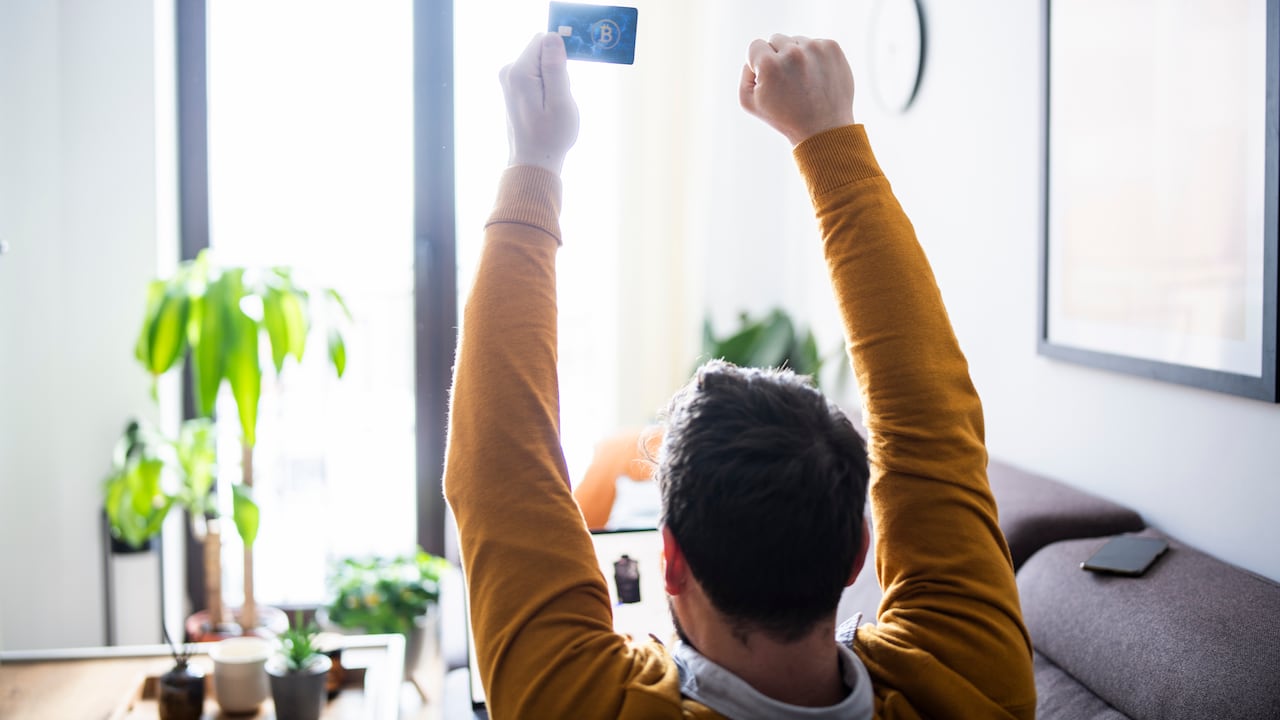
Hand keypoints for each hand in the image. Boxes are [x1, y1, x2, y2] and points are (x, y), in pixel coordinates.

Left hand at [499, 33, 579, 174]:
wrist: (533, 161)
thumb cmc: (550, 137)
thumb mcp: (561, 102)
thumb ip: (556, 68)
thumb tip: (553, 36)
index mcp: (520, 72)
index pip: (545, 40)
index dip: (561, 56)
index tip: (565, 79)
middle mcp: (509, 71)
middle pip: (543, 51)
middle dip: (557, 69)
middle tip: (559, 97)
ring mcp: (508, 79)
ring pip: (541, 63)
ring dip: (553, 80)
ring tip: (552, 105)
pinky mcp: (512, 86)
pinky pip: (536, 74)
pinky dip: (546, 87)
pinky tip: (546, 107)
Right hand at [739, 34, 855, 145]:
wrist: (823, 129)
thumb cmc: (784, 119)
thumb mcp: (749, 103)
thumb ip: (745, 74)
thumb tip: (754, 59)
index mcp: (770, 64)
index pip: (755, 45)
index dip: (758, 64)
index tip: (769, 80)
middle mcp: (793, 52)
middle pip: (776, 39)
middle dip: (778, 58)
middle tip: (787, 83)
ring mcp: (815, 48)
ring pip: (797, 41)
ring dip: (797, 56)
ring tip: (803, 82)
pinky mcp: (832, 48)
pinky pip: (816, 43)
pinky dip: (815, 58)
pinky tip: (817, 77)